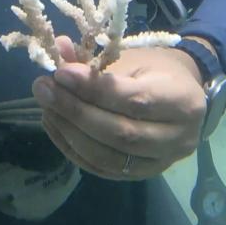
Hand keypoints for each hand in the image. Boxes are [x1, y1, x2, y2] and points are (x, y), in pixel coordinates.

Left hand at [32, 38, 209, 180]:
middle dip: (75, 112)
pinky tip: (55, 125)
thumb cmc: (156, 70)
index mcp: (181, 101)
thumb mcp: (131, 57)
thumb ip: (95, 60)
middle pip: (120, 133)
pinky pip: (101, 168)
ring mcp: (160, 162)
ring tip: (46, 107)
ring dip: (69, 132)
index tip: (60, 74)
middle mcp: (177, 138)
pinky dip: (72, 148)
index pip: (133, 100)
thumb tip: (58, 49)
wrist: (182, 97)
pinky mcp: (141, 175)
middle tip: (43, 89)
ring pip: (108, 157)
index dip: (93, 89)